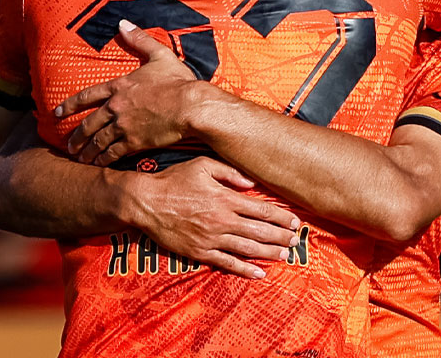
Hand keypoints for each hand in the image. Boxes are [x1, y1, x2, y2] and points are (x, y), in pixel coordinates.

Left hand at [62, 20, 199, 165]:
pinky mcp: (135, 142)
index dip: (70, 105)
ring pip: (98, 141)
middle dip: (76, 136)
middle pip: (88, 123)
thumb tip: (123, 23)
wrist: (190, 106)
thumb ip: (139, 39)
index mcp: (120, 86)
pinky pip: (113, 153)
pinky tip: (98, 165)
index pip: (87, 95)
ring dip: (87, 151)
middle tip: (68, 145)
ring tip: (80, 158)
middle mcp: (116, 107)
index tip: (57, 113)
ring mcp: (124, 126)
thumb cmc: (178, 81)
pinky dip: (103, 160)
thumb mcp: (159, 55)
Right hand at [122, 156, 300, 278]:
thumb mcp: (201, 165)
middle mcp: (222, 220)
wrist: (145, 202)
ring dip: (269, 253)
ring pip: (247, 248)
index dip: (281, 217)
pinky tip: (259, 274)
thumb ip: (229, 172)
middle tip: (296, 241)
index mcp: (224, 198)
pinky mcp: (200, 252)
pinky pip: (227, 263)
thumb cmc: (173, 180)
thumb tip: (252, 183)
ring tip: (284, 256)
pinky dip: (245, 270)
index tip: (294, 221)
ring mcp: (211, 239)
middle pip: (259, 231)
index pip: (261, 209)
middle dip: (281, 237)